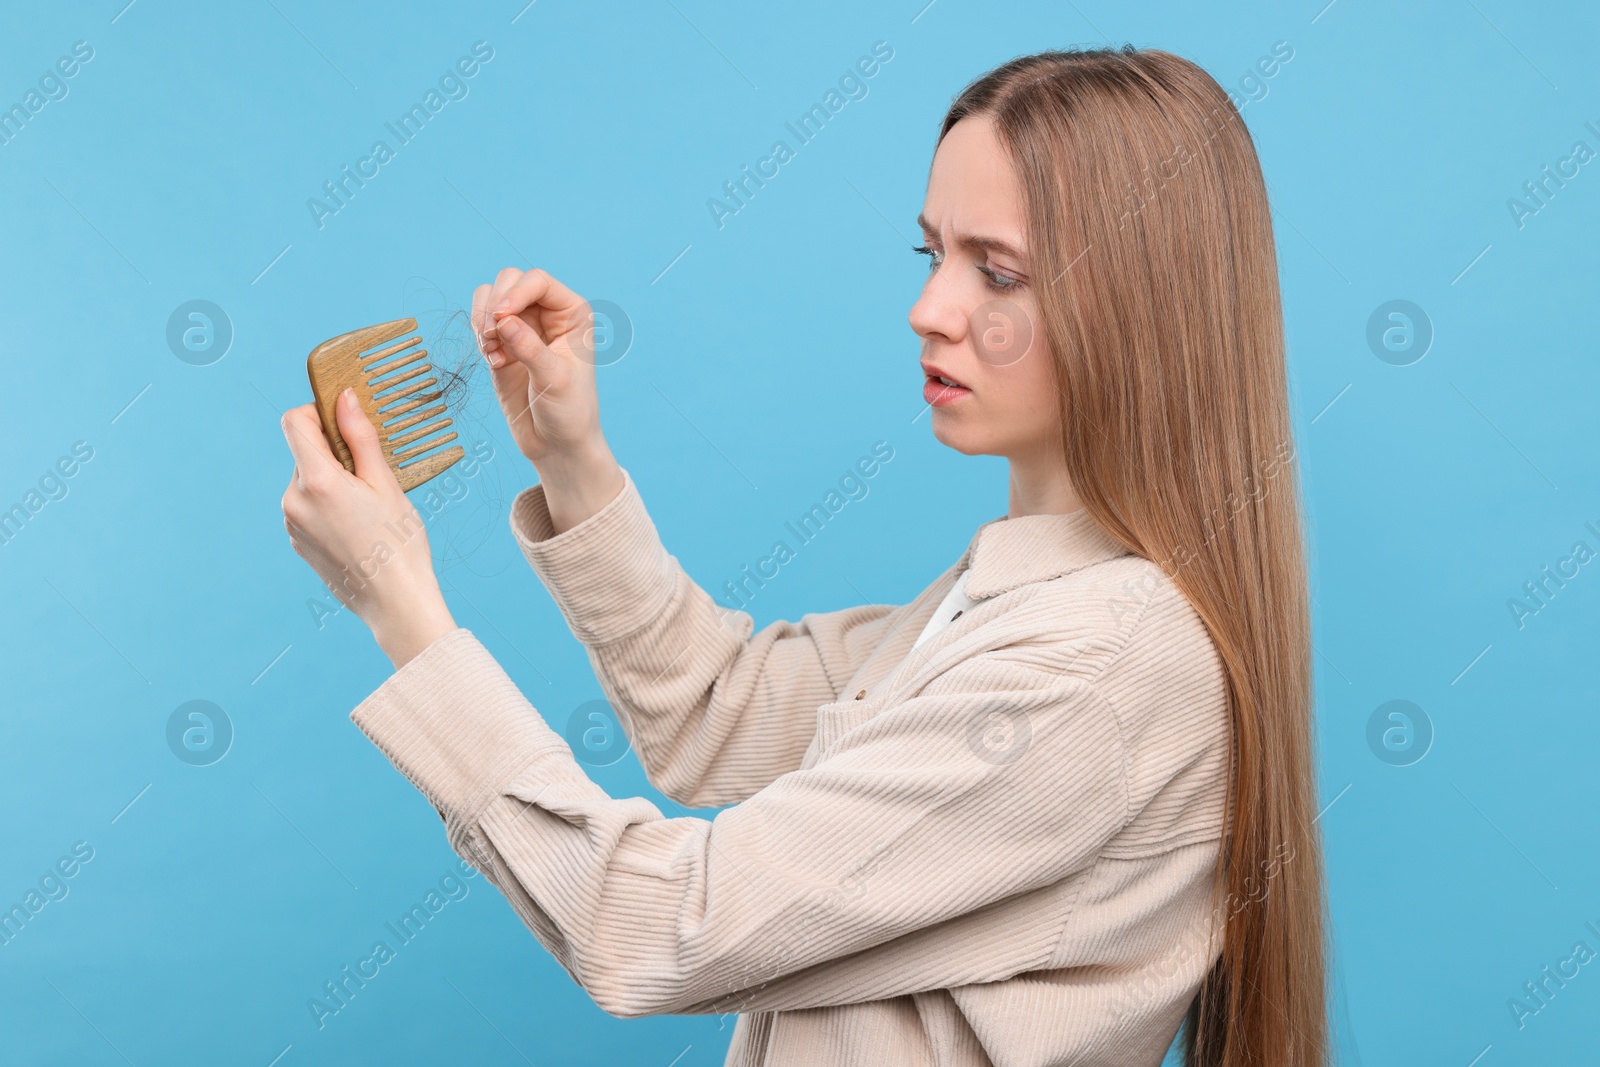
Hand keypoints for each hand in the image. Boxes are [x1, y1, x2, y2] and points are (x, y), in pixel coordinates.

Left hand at [279, 390, 456, 668]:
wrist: (394, 603)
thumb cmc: (399, 543)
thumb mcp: (386, 484)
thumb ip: (360, 438)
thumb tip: (344, 398)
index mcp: (317, 480)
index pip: (294, 421)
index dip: (318, 413)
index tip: (345, 422)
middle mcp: (293, 499)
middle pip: (304, 453)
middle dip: (334, 454)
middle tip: (373, 476)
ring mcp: (291, 523)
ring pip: (307, 482)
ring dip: (332, 482)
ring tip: (368, 509)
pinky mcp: (296, 542)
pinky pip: (307, 508)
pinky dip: (327, 506)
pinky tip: (357, 528)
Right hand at [472, 266, 623, 532]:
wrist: (556, 443)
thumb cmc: (569, 412)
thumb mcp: (555, 380)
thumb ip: (530, 349)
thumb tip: (504, 321)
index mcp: (572, 313)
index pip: (537, 281)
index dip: (515, 292)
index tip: (501, 318)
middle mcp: (548, 313)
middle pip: (510, 280)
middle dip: (495, 305)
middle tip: (493, 338)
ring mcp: (523, 326)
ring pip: (490, 297)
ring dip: (483, 319)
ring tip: (493, 351)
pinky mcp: (502, 343)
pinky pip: (480, 321)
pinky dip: (478, 334)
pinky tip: (493, 359)